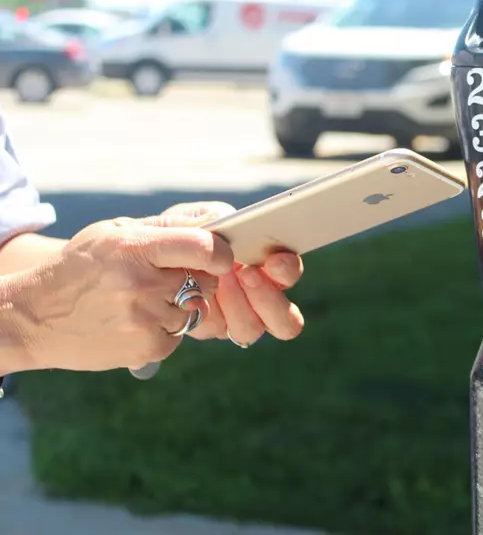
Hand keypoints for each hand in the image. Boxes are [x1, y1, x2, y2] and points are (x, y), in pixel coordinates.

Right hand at [16, 215, 232, 372]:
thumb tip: (221, 219)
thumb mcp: (116, 232)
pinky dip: (166, 328)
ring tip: (141, 300)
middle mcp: (141, 284)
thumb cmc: (83, 266)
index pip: (203, 247)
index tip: (221, 256)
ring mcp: (144, 320)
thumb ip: (170, 227)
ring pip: (194, 308)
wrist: (34, 317)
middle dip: (198, 277)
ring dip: (179, 304)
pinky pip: (179, 334)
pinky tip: (135, 320)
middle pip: (206, 280)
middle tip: (167, 277)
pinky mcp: (147, 348)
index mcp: (134, 248)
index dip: (221, 253)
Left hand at [154, 202, 304, 346]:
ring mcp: (233, 317)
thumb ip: (205, 219)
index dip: (289, 271)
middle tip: (247, 273)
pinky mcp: (208, 329)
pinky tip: (192, 295)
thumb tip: (224, 221)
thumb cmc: (165, 237)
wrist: (127, 267)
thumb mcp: (183, 221)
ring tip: (216, 281)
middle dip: (270, 298)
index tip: (275, 260)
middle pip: (285, 319)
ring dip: (238, 305)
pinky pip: (217, 330)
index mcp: (260, 262)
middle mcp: (255, 296)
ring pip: (252, 329)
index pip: (288, 272)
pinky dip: (207, 312)